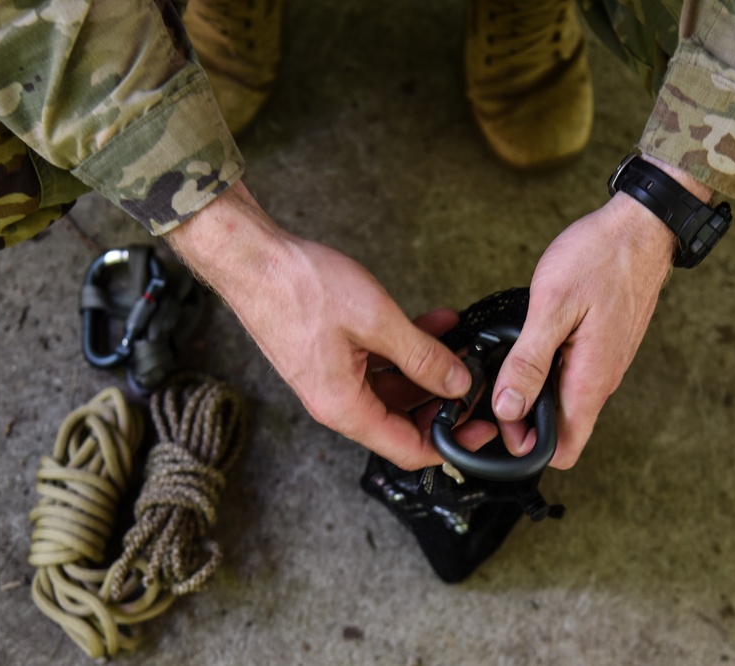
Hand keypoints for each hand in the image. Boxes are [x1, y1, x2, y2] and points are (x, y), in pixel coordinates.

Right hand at [166, 181, 483, 469]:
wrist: (252, 258)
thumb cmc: (300, 287)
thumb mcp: (376, 321)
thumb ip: (423, 357)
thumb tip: (459, 385)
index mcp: (345, 407)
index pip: (408, 450)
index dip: (451, 444)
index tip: (482, 429)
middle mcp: (338, 401)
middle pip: (404, 420)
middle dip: (445, 403)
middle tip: (479, 381)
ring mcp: (334, 378)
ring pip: (396, 389)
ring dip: (430, 369)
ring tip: (462, 345)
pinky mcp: (333, 356)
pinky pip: (380, 364)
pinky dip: (407, 348)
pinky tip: (435, 323)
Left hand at [491, 165, 706, 467]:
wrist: (641, 227)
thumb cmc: (601, 258)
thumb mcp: (552, 307)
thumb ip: (529, 362)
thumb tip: (509, 407)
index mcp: (590, 379)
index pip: (565, 449)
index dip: (527, 446)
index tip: (497, 422)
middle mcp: (601, 379)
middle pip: (560, 427)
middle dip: (523, 417)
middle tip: (492, 384)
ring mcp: (604, 363)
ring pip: (563, 399)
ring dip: (533, 389)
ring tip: (506, 359)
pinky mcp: (602, 346)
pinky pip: (571, 373)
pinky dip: (546, 367)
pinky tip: (529, 341)